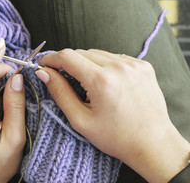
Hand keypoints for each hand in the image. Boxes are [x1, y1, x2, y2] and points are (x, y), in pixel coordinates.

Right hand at [36, 49, 189, 182]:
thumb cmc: (117, 137)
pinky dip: (104, 65)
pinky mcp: (143, 65)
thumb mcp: (81, 120)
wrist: (153, 143)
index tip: (43, 65)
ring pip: (97, 53)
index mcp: (102, 81)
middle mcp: (119, 67)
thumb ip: (60, 92)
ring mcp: (133, 64)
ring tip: (86, 83)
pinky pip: (114, 57)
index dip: (51, 59)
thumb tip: (44, 73)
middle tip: (61, 77)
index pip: (67, 56)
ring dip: (86, 63)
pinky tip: (104, 81)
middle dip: (67, 62)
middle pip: (81, 52)